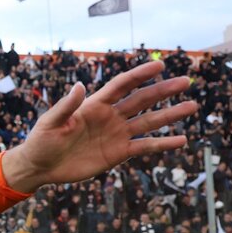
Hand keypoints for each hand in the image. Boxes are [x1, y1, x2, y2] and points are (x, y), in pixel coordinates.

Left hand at [2, 61, 196, 192]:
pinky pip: (144, 147)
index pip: (121, 85)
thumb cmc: (41, 141)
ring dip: (170, 115)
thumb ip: (66, 106)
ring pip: (148, 122)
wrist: (40, 166)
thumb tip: (79, 86)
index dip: (140, 75)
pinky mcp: (118, 153)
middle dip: (163, 90)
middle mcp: (109, 116)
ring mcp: (116, 134)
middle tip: (186, 81)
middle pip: (141, 100)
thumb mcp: (50, 123)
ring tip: (191, 107)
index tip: (159, 65)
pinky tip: (181, 140)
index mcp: (94, 105)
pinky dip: (162, 144)